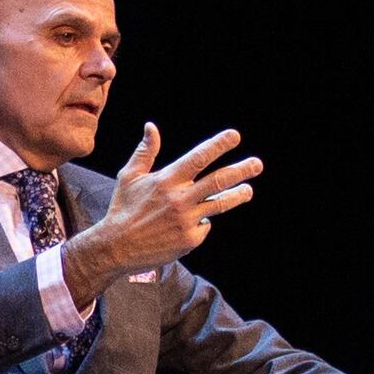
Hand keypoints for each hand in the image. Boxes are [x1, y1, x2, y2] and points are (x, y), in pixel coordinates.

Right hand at [61, 123, 259, 287]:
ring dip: (237, 195)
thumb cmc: (123, 208)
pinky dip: (201, 221)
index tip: (235, 136)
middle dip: (241, 170)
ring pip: (219, 204)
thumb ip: (145, 151)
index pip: (198, 158)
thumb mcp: (129, 176)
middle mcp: (179, 199)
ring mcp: (186, 220)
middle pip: (218, 181)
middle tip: (257, 164)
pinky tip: (191, 222)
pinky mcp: (189, 239)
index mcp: (166, 180)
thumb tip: (151, 126)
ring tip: (248, 190)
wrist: (116, 247)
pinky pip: (204, 226)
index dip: (219, 145)